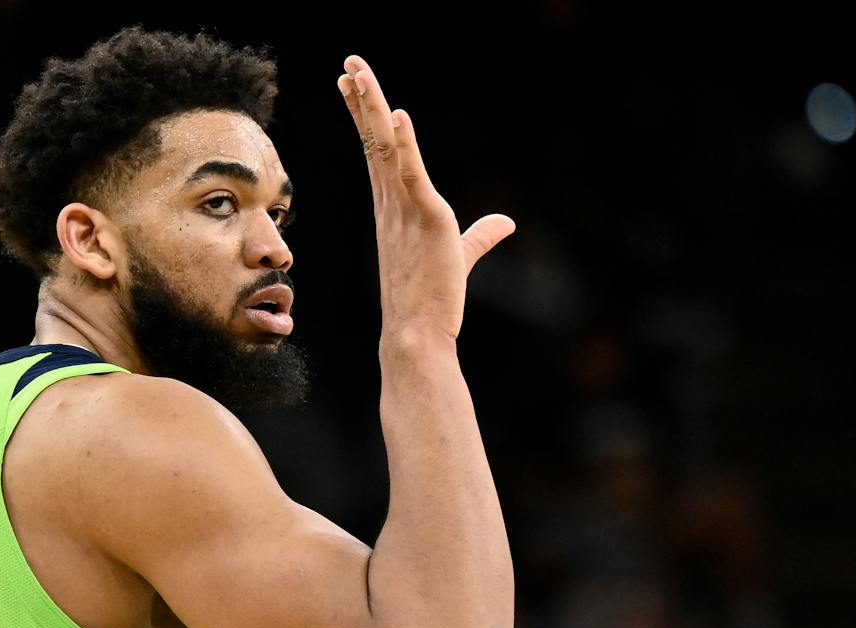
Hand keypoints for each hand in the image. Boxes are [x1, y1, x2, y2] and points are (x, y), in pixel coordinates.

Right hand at [337, 54, 514, 340]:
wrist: (418, 335)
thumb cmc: (433, 300)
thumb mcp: (461, 255)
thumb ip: (481, 235)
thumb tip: (506, 221)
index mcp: (393, 208)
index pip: (377, 152)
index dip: (365, 116)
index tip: (350, 86)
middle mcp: (390, 204)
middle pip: (374, 140)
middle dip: (361, 100)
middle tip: (349, 65)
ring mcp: (403, 209)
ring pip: (384, 148)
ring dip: (371, 107)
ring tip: (357, 73)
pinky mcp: (426, 217)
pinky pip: (410, 173)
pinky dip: (404, 142)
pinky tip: (397, 113)